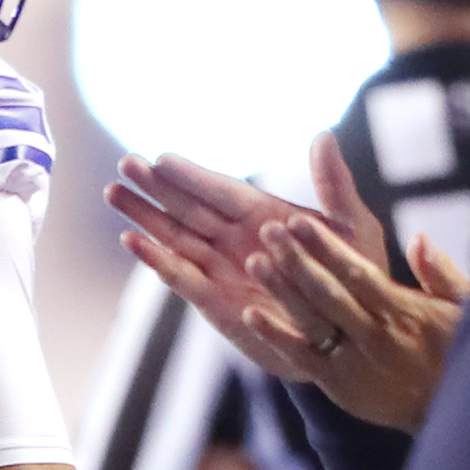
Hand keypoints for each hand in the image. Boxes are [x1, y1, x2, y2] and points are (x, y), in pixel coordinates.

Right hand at [106, 147, 352, 384]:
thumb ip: (333, 184)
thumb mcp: (353, 227)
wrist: (352, 334)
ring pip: (174, 237)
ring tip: (114, 193)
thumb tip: (322, 136)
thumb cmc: (355, 278)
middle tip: (125, 164)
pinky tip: (132, 242)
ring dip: (144, 217)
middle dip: (155, 187)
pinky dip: (157, 260)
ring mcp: (221, 269)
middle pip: (186, 208)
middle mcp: (235, 239)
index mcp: (263, 215)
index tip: (163, 157)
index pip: (220, 190)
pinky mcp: (214, 301)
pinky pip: (181, 277)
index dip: (192, 175)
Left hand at [243, 215, 469, 431]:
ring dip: (281, 290)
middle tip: (268, 231)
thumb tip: (418, 238)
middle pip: (327, 291)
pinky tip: (250, 313)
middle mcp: (374, 332)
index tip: (299, 222)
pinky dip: (275, 335)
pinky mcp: (337, 383)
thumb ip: (440, 274)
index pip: (356, 271)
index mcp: (402, 309)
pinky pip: (301, 356)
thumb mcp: (465, 310)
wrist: (456, 413)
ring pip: (311, 319)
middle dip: (296, 259)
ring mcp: (353, 359)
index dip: (325, 246)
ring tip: (254, 261)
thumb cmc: (460, 354)